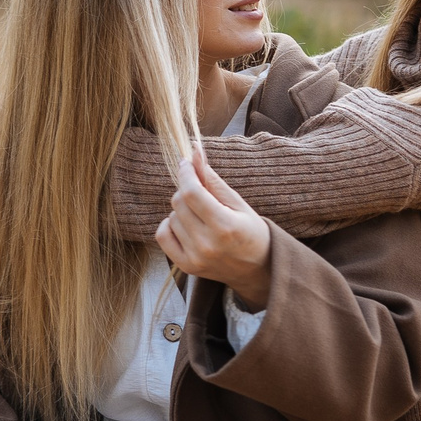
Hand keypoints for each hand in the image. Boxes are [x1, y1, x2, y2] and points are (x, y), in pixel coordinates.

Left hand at [155, 152, 272, 309]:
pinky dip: (170, 225)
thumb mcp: (238, 203)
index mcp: (225, 226)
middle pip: (179, 203)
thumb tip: (194, 151)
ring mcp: (195, 257)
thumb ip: (213, 180)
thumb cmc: (251, 231)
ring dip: (182, 210)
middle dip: (186, 190)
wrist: (257, 269)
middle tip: (201, 193)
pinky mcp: (186, 266)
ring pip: (171, 217)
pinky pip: (162, 236)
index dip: (185, 174)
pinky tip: (185, 225)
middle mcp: (207, 244)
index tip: (186, 163)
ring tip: (200, 216)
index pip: (191, 192)